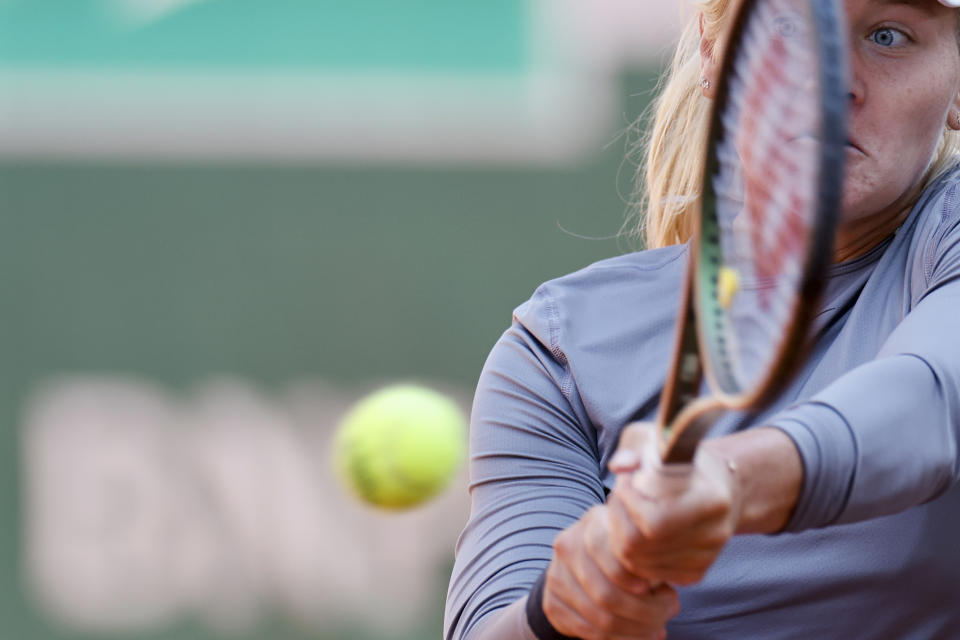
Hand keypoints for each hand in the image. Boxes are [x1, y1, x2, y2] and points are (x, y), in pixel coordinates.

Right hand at [543, 504, 680, 639]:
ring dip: (635, 631)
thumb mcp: (639, 547)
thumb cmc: (627, 553)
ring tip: (658, 629)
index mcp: (593, 523)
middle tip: (669, 614)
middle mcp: (568, 545)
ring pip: (599, 617)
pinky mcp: (552, 603)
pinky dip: (618, 639)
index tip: (666, 592)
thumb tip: (668, 596)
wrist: (585, 565)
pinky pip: (587, 631)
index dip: (635, 577)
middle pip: (606, 593)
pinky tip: (638, 636)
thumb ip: (650, 563)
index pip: (609, 553)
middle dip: (646, 613)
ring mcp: (556, 576)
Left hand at [606, 422, 740, 585]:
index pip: (654, 520)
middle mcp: (716, 533)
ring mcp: (707, 557)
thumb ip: (634, 448)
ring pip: (639, 563)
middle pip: (640, 545)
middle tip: (619, 498)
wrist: (720, 486)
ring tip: (626, 511)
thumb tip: (618, 467)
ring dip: (620, 536)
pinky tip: (638, 530)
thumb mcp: (657, 439)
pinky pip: (649, 574)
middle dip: (617, 519)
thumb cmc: (682, 458)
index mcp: (712, 498)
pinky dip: (634, 555)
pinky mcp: (696, 573)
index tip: (625, 480)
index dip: (628, 500)